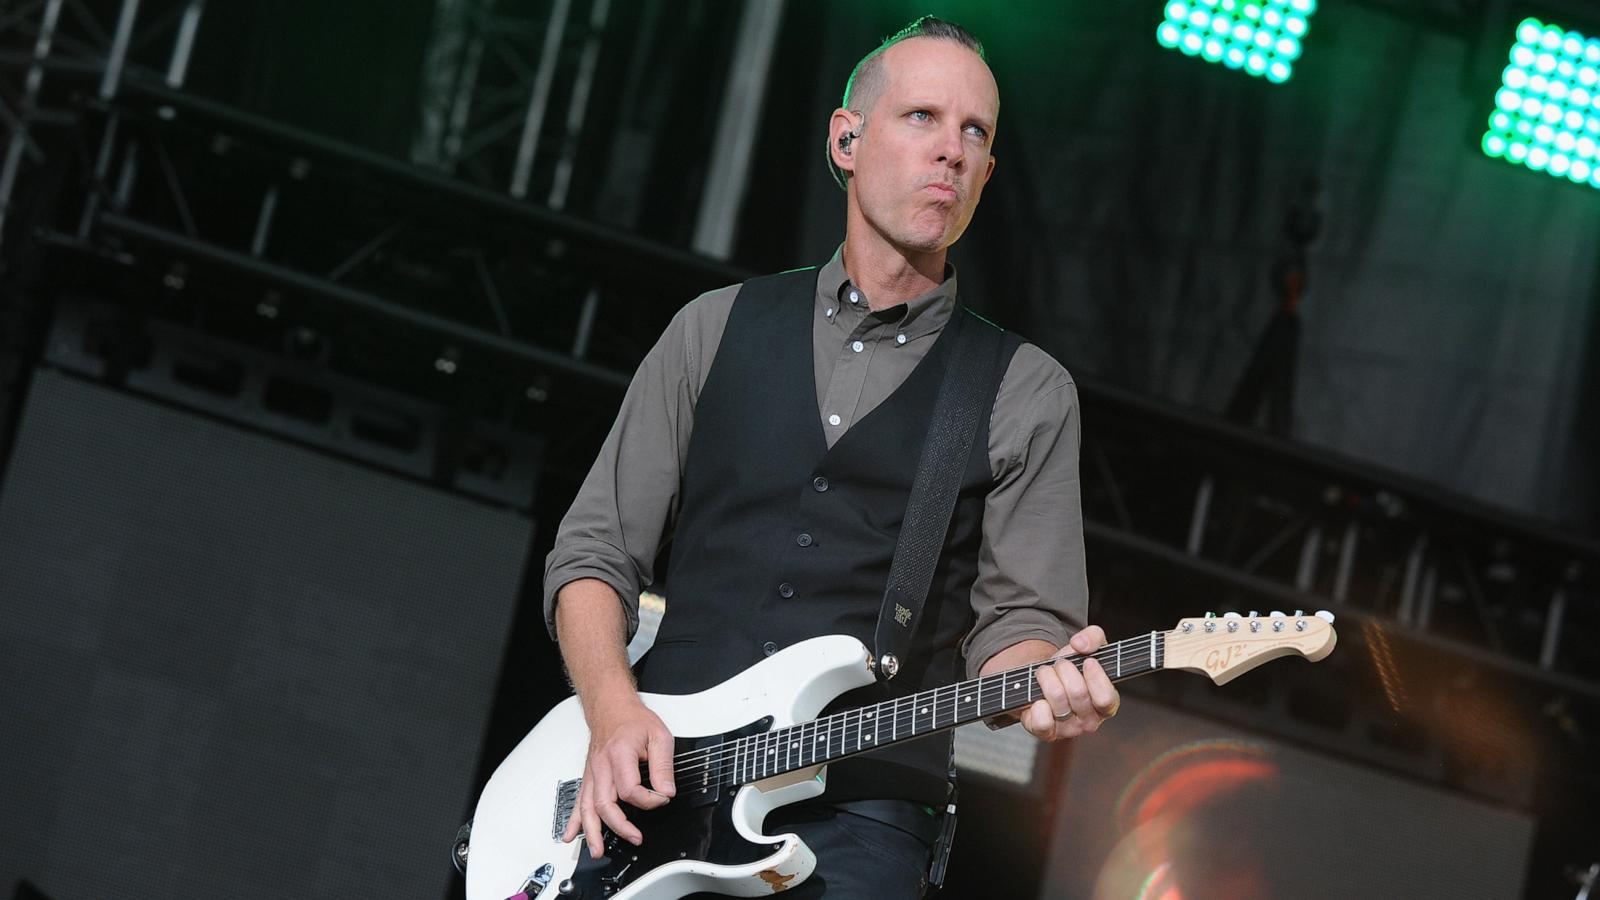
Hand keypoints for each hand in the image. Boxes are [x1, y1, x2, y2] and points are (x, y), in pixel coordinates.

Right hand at [561, 697, 676, 857]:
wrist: (612, 709)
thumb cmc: (633, 720)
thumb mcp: (659, 736)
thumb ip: (663, 765)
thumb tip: (666, 791)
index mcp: (619, 754)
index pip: (630, 789)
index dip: (649, 799)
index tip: (662, 798)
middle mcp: (601, 766)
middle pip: (604, 804)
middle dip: (619, 826)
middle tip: (635, 837)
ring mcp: (592, 773)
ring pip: (587, 807)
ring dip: (591, 832)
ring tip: (598, 851)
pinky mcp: (589, 777)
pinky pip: (578, 801)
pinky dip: (574, 821)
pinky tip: (570, 835)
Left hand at [1021, 625, 1120, 740]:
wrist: (1042, 679)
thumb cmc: (1070, 668)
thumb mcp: (1086, 647)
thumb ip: (1093, 637)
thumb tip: (1081, 644)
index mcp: (1106, 704)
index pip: (1106, 698)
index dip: (1095, 677)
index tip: (1087, 661)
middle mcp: (1089, 721)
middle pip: (1078, 692)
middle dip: (1064, 668)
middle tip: (1060, 664)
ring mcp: (1068, 730)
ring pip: (1057, 699)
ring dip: (1046, 676)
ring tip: (1045, 673)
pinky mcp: (1046, 733)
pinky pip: (1042, 722)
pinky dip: (1036, 704)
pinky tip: (1037, 696)